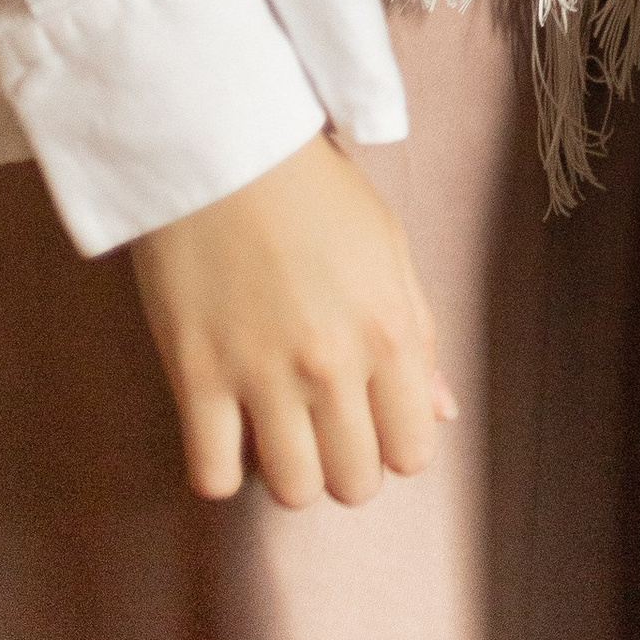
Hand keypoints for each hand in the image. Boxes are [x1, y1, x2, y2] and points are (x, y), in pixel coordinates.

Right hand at [129, 131, 452, 509]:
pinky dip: (220, 469)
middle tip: (324, 426)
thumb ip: (419, 338)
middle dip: (345, 465)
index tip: (373, 420)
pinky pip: (212, 476)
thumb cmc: (314, 191)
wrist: (224, 148)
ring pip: (291, 491)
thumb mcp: (388, 248)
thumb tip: (442, 414)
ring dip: (288, 473)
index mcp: (390, 331)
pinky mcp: (197, 376)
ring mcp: (262, 375)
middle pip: (353, 482)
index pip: (413, 451)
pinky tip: (226, 432)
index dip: (395, 444)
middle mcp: (333, 364)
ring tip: (277, 429)